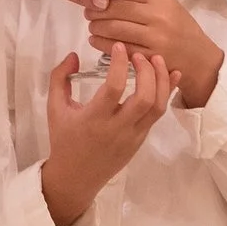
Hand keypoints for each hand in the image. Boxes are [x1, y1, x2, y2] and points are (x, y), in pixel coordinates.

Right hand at [39, 45, 176, 225]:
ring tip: (156, 59)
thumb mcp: (54, 108)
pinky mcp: (141, 139)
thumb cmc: (64, 139)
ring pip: (157, 107)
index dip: (119, 64)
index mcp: (94, 119)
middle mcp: (117, 128)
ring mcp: (133, 136)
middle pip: (144, 98)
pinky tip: (172, 74)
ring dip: (162, 80)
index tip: (119, 47)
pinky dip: (167, 93)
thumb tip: (75, 55)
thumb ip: (60, 78)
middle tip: (139, 54)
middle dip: (147, 71)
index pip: (114, 88)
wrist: (76, 178)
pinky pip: (158, 115)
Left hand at [87, 0, 223, 107]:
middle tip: (87, 12)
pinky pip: (120, 49)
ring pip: (116, 28)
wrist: (199, 58)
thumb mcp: (166, 4)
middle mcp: (158, 15)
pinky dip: (103, 44)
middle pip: (117, 8)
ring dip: (97, 27)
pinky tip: (96, 40)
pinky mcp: (150, 58)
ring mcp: (154, 38)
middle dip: (97, 10)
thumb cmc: (179, 27)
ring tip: (91, 26)